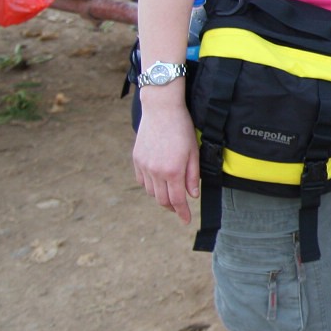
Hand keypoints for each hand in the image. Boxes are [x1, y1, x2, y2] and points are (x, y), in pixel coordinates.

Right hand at [132, 91, 200, 224]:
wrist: (161, 109)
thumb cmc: (182, 128)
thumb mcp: (194, 152)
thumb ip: (193, 175)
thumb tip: (192, 195)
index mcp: (172, 171)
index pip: (177, 200)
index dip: (182, 213)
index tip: (186, 221)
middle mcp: (155, 171)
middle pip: (162, 200)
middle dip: (172, 208)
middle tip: (180, 209)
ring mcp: (143, 165)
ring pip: (151, 192)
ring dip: (161, 197)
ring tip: (171, 195)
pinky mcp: (136, 159)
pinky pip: (142, 181)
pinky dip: (150, 186)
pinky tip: (158, 184)